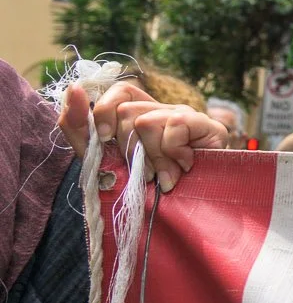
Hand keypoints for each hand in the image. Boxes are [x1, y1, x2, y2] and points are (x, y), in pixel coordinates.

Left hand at [58, 80, 229, 194]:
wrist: (179, 214)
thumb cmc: (140, 187)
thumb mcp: (101, 159)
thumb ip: (78, 126)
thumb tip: (74, 88)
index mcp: (139, 114)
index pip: (120, 90)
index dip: (105, 111)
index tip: (104, 139)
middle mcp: (163, 110)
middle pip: (127, 110)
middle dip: (127, 148)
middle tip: (142, 170)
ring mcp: (186, 116)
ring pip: (146, 121)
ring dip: (150, 157)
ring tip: (162, 175)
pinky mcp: (208, 126)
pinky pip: (175, 124)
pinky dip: (172, 152)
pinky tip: (182, 166)